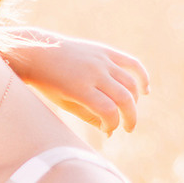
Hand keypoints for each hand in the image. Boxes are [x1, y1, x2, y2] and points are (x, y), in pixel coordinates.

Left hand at [5, 30, 149, 133]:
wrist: (38, 52)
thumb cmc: (48, 82)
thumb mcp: (64, 103)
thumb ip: (88, 116)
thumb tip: (110, 130)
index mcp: (80, 88)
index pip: (108, 111)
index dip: (112, 125)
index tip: (107, 131)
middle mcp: (94, 72)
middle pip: (125, 99)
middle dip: (130, 118)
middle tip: (127, 129)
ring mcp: (101, 60)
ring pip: (130, 83)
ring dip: (134, 102)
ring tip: (128, 113)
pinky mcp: (105, 51)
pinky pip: (132, 63)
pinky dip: (142, 76)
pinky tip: (145, 91)